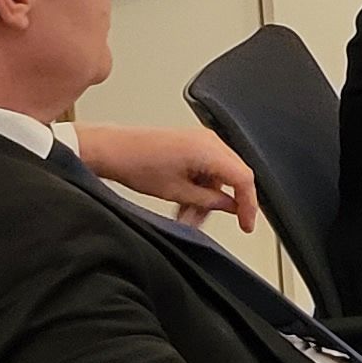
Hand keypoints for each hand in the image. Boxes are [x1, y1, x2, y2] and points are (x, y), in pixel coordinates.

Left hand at [83, 122, 260, 232]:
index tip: (247, 222)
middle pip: (235, 175)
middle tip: (210, 221)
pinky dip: (202, 186)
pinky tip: (186, 201)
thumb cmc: (136, 164)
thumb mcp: (177, 192)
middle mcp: (209, 140)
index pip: (244, 179)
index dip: (249, 205)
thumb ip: (210, 201)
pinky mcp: (191, 143)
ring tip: (189, 214)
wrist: (112, 150)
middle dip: (225, 203)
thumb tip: (230, 206)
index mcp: (209, 150)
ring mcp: (201, 140)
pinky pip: (209, 166)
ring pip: (220, 174)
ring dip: (209, 197)